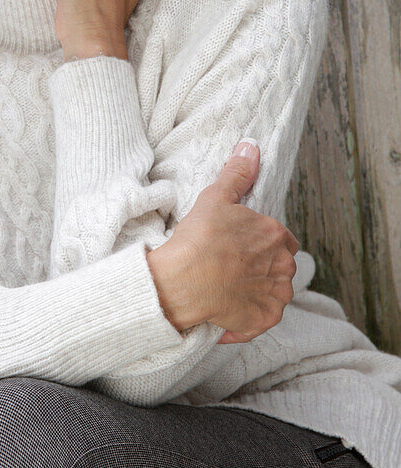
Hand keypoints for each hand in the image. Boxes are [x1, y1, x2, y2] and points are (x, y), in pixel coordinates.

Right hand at [147, 144, 300, 343]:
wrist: (183, 280)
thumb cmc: (199, 239)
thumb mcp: (216, 197)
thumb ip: (237, 174)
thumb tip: (251, 147)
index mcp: (276, 235)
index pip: (281, 239)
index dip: (261, 242)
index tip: (240, 247)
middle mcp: (283, 266)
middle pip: (280, 267)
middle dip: (262, 267)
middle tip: (232, 267)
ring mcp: (275, 295)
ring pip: (274, 293)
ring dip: (257, 292)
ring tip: (228, 288)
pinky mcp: (263, 320)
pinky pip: (261, 319)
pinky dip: (246, 318)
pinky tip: (226, 310)